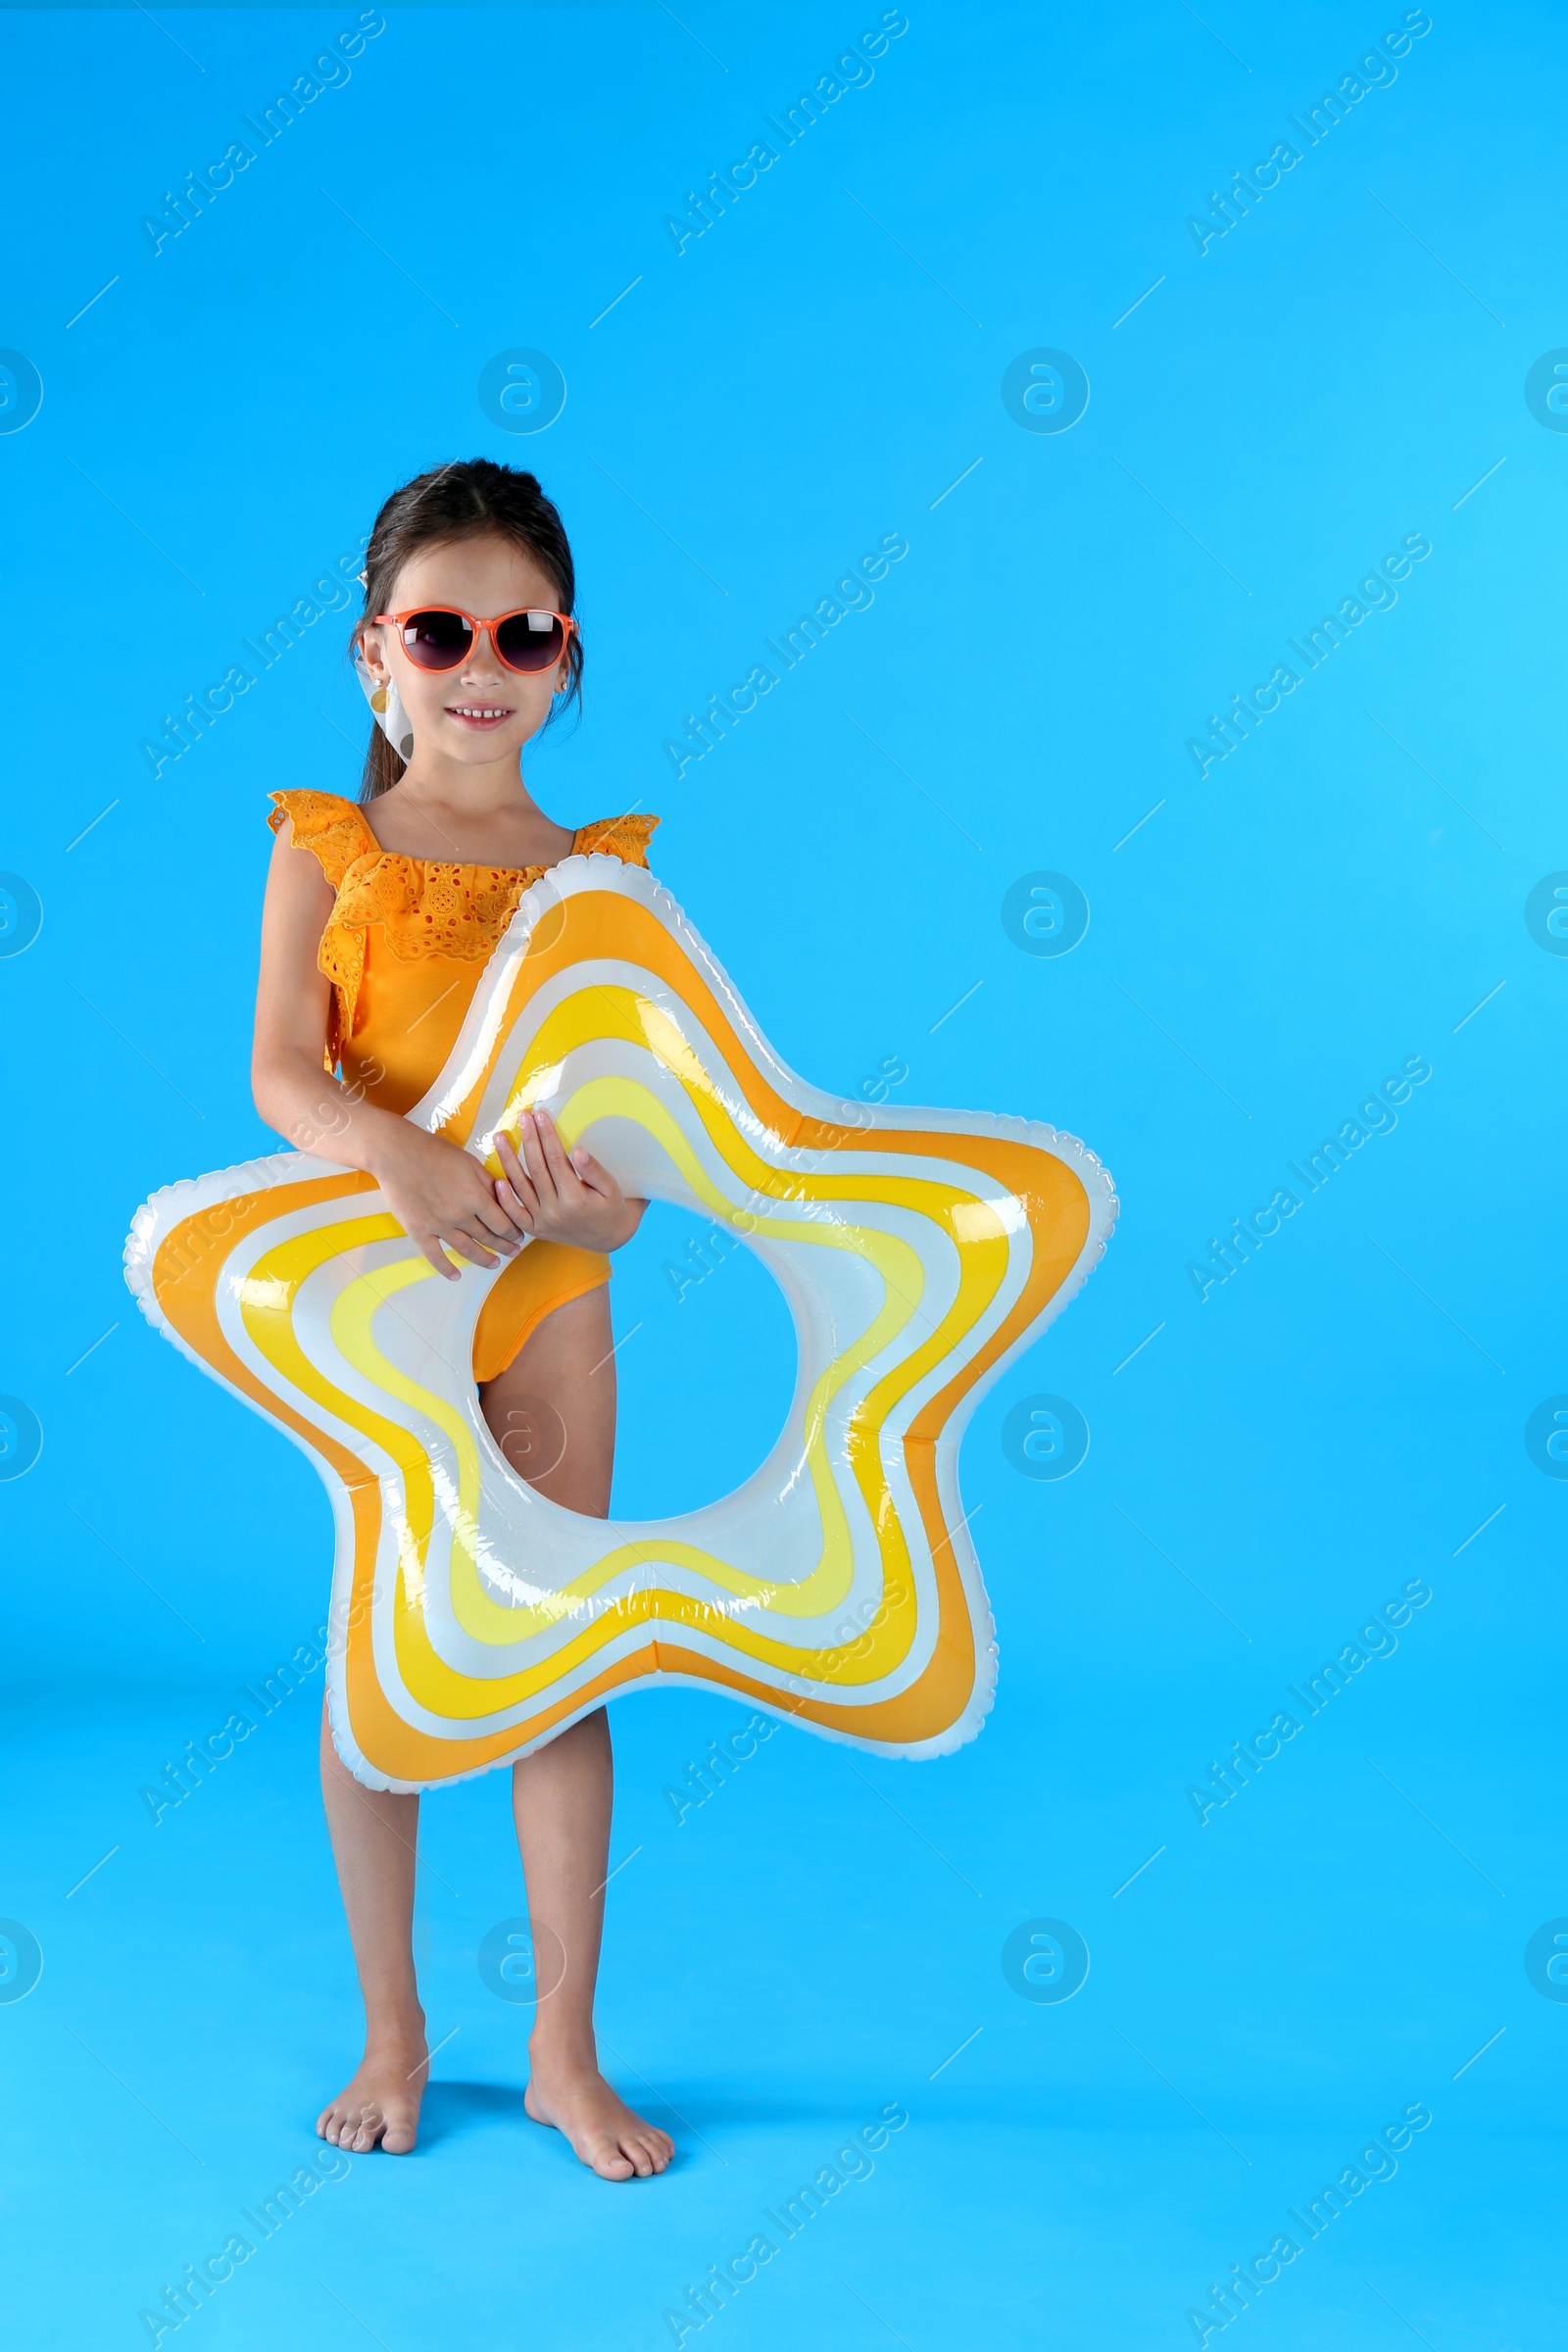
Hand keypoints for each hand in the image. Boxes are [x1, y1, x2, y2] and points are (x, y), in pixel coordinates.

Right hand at [369, 1122, 525, 1280]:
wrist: (396, 1153)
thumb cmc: (434, 1152)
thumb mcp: (469, 1162)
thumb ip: (488, 1183)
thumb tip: (505, 1199)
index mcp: (474, 1197)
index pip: (502, 1223)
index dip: (513, 1232)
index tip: (519, 1235)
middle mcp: (459, 1215)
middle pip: (488, 1238)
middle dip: (504, 1246)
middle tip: (513, 1251)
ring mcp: (438, 1226)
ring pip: (466, 1249)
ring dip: (483, 1259)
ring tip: (494, 1264)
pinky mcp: (418, 1231)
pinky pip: (435, 1256)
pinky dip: (446, 1269)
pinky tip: (456, 1276)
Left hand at [492, 1107, 643, 1251]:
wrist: (607, 1238)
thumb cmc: (611, 1208)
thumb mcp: (611, 1188)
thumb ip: (594, 1170)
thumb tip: (579, 1151)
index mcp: (575, 1199)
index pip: (556, 1160)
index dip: (547, 1136)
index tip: (540, 1115)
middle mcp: (555, 1211)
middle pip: (536, 1169)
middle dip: (528, 1140)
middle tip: (522, 1117)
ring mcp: (542, 1221)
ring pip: (520, 1187)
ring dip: (508, 1161)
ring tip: (500, 1138)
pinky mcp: (534, 1229)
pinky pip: (514, 1214)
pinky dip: (504, 1199)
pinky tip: (497, 1179)